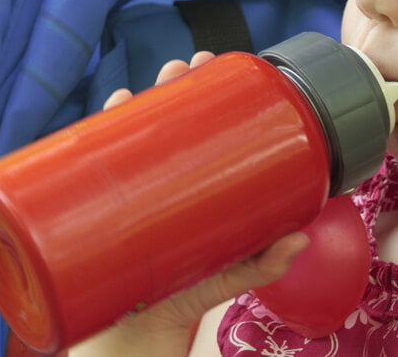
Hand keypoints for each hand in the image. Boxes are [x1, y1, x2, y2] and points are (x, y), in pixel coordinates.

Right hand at [71, 52, 309, 355]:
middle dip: (172, 86)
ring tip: (146, 83)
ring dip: (136, 101)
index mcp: (194, 186)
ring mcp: (132, 191)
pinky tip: (109, 111)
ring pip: (131, 136)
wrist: (132, 339)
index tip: (215, 69)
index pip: (201, 131)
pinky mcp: (102, 209)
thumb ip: (260, 264)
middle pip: (166, 123)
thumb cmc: (182, 300)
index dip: (207, 96)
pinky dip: (98, 135)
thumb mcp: (225, 276)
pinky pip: (97, 168)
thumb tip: (300, 238)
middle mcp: (162, 181)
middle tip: (182, 68)